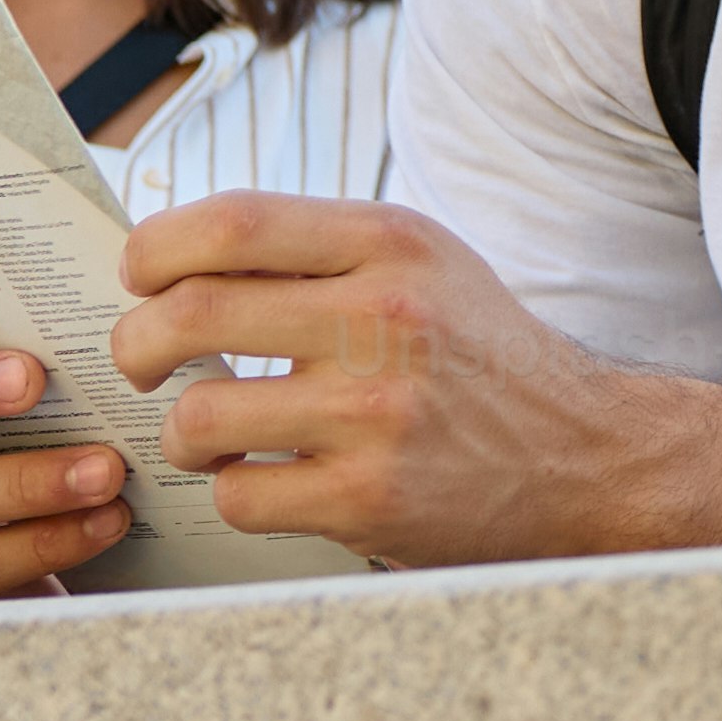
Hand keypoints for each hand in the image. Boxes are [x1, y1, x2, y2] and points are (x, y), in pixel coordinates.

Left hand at [117, 192, 614, 571]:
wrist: (586, 454)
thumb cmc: (481, 355)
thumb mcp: (423, 265)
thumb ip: (319, 250)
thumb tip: (177, 254)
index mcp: (391, 242)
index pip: (232, 222)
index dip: (155, 248)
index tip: (138, 274)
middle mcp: (384, 318)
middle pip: (190, 314)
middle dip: (134, 344)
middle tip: (138, 362)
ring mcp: (375, 414)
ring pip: (199, 418)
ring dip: (180, 433)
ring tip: (208, 434)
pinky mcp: (370, 499)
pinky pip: (239, 496)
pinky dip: (231, 492)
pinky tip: (264, 480)